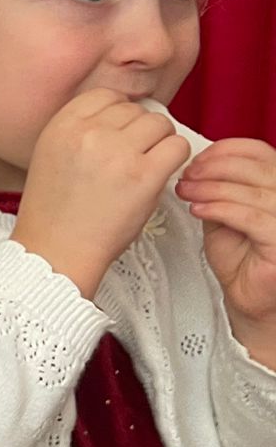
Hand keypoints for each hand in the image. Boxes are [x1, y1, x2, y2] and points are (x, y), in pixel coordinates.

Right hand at [11, 89, 188, 296]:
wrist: (55, 251)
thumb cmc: (55, 211)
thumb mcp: (50, 155)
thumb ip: (80, 129)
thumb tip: (123, 112)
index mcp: (61, 126)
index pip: (105, 96)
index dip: (117, 114)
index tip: (118, 134)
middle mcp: (88, 133)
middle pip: (135, 110)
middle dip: (138, 132)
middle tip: (131, 158)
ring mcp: (117, 153)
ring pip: (160, 124)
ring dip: (159, 143)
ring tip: (144, 166)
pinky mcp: (144, 175)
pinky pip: (177, 147)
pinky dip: (175, 158)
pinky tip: (159, 174)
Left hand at [178, 137, 275, 357]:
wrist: (248, 296)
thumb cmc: (240, 257)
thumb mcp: (224, 212)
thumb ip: (218, 187)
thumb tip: (195, 165)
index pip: (261, 152)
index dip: (226, 150)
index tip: (196, 159)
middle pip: (257, 167)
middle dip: (214, 168)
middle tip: (187, 175)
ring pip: (253, 192)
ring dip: (213, 188)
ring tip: (186, 191)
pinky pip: (252, 217)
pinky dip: (222, 209)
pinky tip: (199, 209)